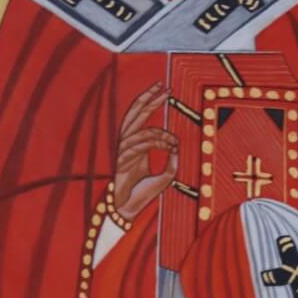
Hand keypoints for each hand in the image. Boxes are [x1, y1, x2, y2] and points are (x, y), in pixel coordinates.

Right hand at [111, 85, 177, 220]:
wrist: (129, 210)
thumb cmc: (143, 195)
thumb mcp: (166, 177)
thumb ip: (172, 163)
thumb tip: (177, 147)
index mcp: (137, 144)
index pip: (141, 116)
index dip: (152, 102)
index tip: (167, 94)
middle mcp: (128, 144)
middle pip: (134, 113)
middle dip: (148, 98)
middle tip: (163, 87)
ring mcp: (123, 151)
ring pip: (138, 129)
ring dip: (158, 132)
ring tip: (172, 139)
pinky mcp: (120, 160)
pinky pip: (136, 144)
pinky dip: (154, 142)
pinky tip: (168, 146)